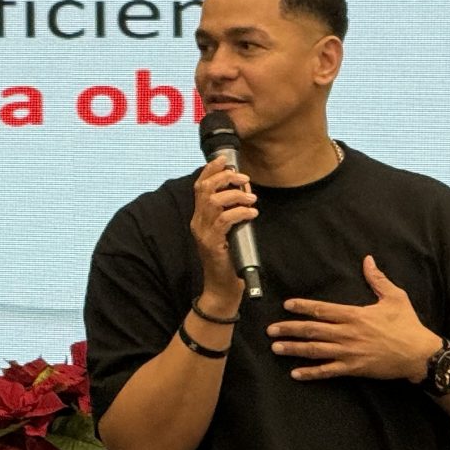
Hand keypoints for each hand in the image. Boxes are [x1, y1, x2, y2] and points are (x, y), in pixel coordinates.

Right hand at [190, 156, 256, 302]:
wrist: (222, 288)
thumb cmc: (229, 260)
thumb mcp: (229, 231)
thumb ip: (231, 213)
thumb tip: (245, 192)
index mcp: (200, 217)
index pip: (199, 186)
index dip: (210, 169)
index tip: (224, 160)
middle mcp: (197, 222)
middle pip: (204, 188)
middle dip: (225, 178)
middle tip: (244, 179)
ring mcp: (203, 233)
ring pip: (214, 201)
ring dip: (236, 195)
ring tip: (251, 199)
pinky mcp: (212, 243)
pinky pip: (225, 220)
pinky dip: (240, 212)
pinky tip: (251, 214)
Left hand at [266, 255, 439, 380]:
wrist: (419, 354)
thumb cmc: (407, 325)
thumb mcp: (395, 297)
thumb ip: (377, 279)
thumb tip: (368, 260)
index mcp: (354, 315)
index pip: (322, 309)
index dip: (302, 307)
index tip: (287, 305)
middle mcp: (347, 333)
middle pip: (312, 330)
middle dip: (289, 329)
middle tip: (270, 330)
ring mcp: (348, 353)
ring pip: (315, 350)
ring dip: (294, 349)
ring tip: (276, 348)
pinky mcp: (353, 369)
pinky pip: (327, 372)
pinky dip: (311, 373)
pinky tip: (295, 373)